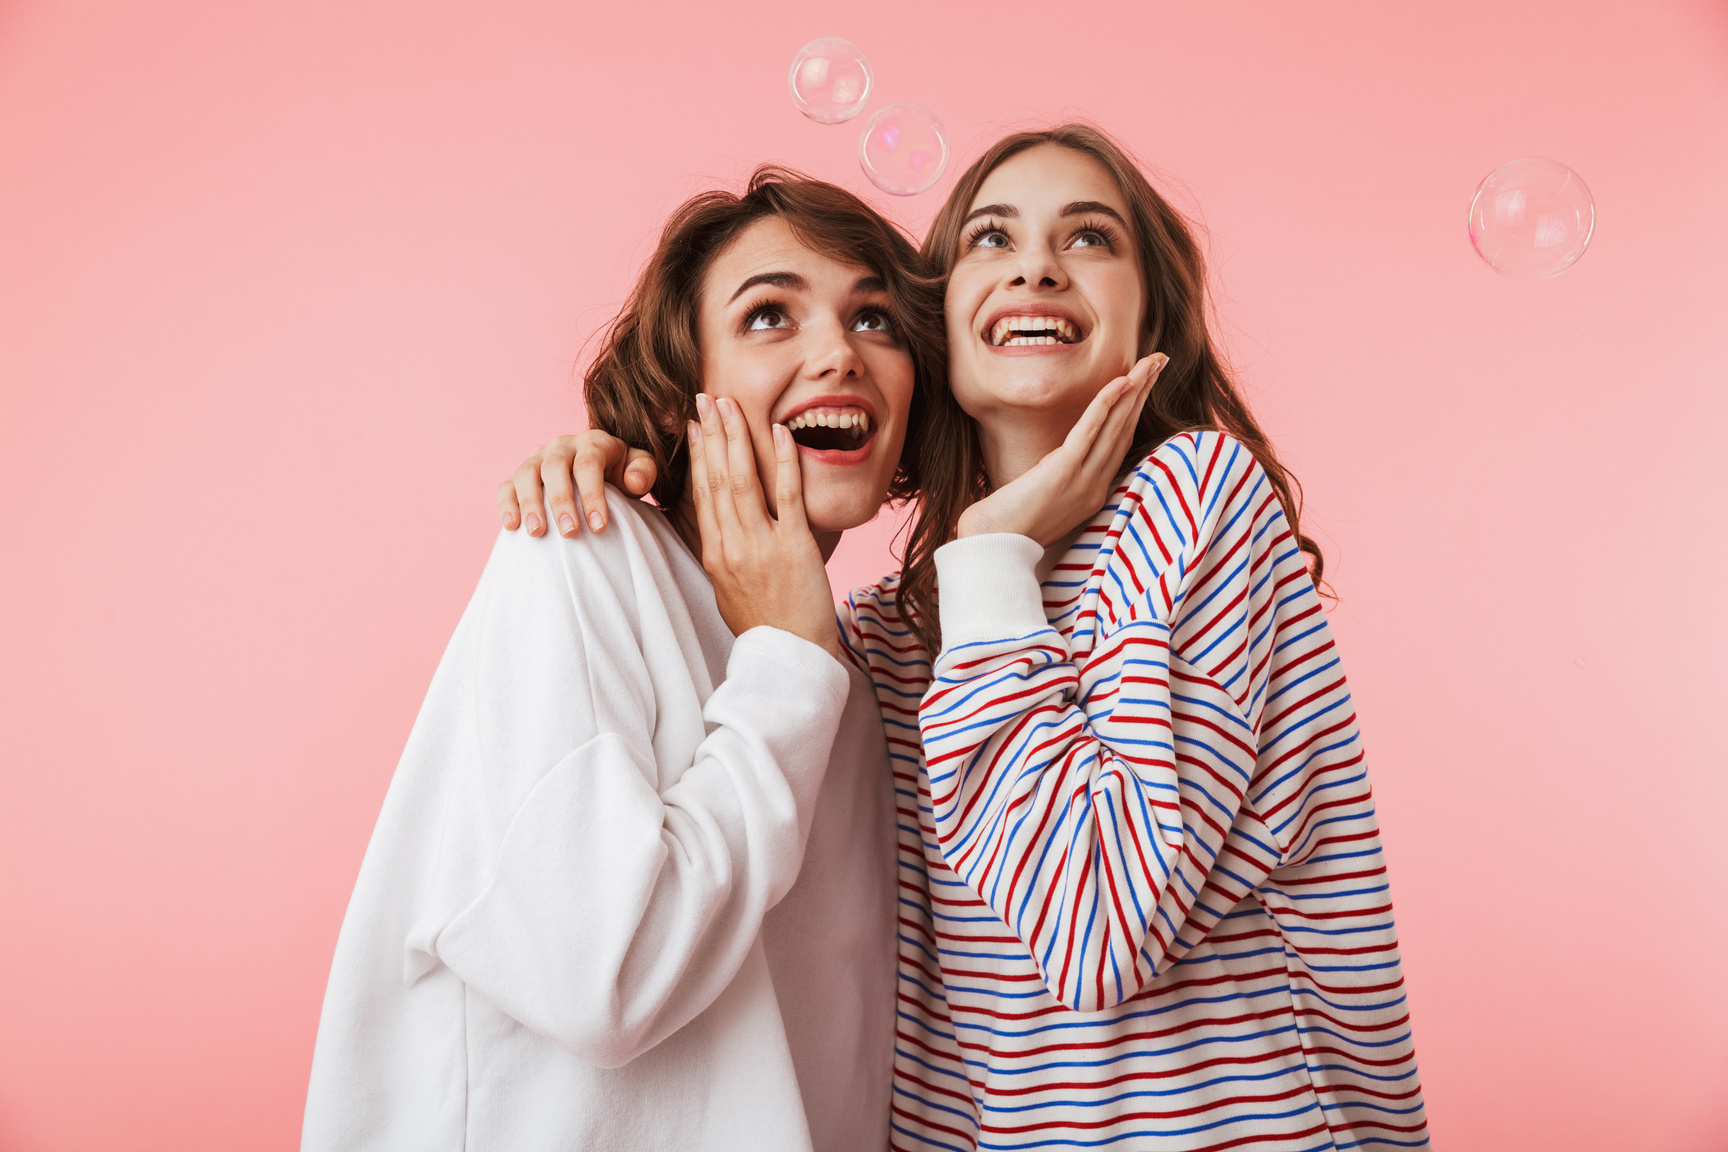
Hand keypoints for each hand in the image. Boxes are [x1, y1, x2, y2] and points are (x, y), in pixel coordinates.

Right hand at [497, 431, 659, 536]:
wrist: (599, 473)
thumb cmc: (621, 475)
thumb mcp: (638, 469)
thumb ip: (643, 471)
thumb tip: (634, 481)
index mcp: (592, 442)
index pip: (589, 464)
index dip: (593, 495)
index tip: (599, 528)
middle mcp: (561, 446)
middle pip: (555, 467)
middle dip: (561, 501)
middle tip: (570, 533)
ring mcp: (538, 459)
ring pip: (526, 473)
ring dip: (530, 503)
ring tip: (538, 532)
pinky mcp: (520, 475)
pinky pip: (506, 485)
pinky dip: (507, 504)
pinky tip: (512, 526)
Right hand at [687, 393, 837, 657]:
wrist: (790, 658)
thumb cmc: (764, 627)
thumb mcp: (728, 591)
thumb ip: (723, 556)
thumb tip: (719, 532)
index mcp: (714, 555)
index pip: (701, 494)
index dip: (697, 456)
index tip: (694, 426)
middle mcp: (731, 546)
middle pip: (715, 479)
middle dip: (710, 434)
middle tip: (705, 398)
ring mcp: (760, 545)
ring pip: (742, 480)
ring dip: (736, 438)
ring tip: (730, 405)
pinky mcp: (793, 548)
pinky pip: (786, 496)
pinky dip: (781, 461)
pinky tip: (778, 432)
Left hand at [957, 353, 1166, 544]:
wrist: (993, 546)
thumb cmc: (1008, 525)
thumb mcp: (1044, 498)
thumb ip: (1060, 478)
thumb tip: (1060, 458)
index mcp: (1093, 492)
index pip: (1120, 443)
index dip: (1135, 411)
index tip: (1145, 384)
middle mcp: (1095, 486)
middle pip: (1126, 430)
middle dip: (1144, 393)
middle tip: (1159, 361)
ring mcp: (1082, 481)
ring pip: (1116, 427)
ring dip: (1135, 391)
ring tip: (1150, 363)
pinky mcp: (1063, 472)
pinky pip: (1089, 432)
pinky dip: (1106, 405)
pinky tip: (1120, 382)